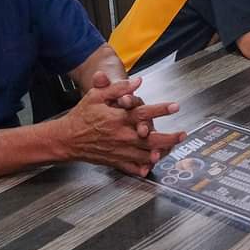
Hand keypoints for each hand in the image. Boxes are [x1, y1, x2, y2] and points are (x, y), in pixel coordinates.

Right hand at [56, 75, 185, 176]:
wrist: (66, 139)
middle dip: (170, 138)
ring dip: (161, 152)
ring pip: (145, 155)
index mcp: (118, 119)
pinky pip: (133, 167)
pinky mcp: (115, 161)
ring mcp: (119, 151)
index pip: (144, 113)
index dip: (161, 109)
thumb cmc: (82, 116)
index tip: (175, 106)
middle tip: (183, 134)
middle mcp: (121, 136)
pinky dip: (144, 167)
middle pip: (151, 139)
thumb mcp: (97, 97)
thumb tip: (138, 82)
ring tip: (173, 147)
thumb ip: (118, 88)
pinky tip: (153, 165)